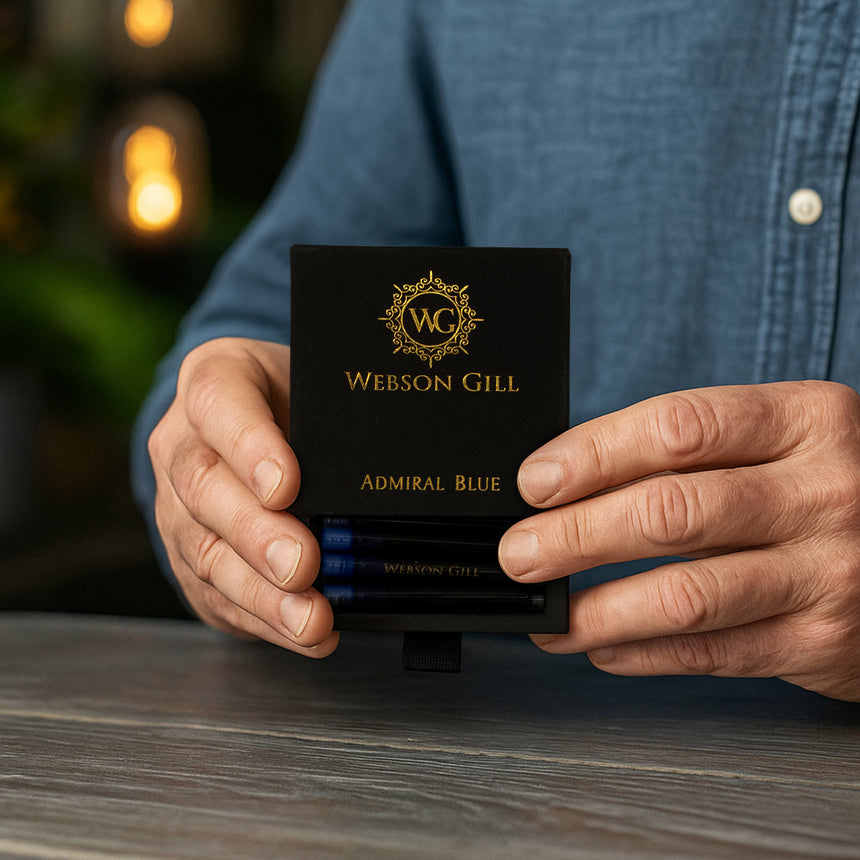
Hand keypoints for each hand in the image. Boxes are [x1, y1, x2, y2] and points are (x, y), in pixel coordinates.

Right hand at [147, 337, 336, 655]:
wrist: (251, 422)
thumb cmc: (293, 399)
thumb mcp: (312, 384)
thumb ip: (334, 414)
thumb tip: (391, 465)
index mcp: (214, 378)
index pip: (219, 402)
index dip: (250, 447)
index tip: (287, 486)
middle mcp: (181, 442)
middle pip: (205, 488)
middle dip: (257, 535)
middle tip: (302, 566)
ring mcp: (176, 505)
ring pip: (206, 552)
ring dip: (262, 594)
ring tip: (310, 620)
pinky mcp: (186, 556)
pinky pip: (215, 595)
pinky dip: (263, 620)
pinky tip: (303, 634)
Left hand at [498, 381, 859, 700]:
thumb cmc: (829, 487)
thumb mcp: (783, 444)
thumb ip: (695, 456)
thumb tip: (567, 483)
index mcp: (805, 420)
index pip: (677, 429)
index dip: (592, 455)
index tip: (534, 482)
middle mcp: (823, 492)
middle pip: (671, 512)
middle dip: (575, 536)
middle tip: (519, 554)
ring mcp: (830, 571)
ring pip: (686, 594)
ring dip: (597, 611)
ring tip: (547, 619)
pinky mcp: (824, 642)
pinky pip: (711, 652)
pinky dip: (642, 652)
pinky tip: (602, 647)